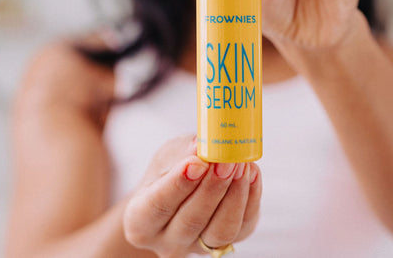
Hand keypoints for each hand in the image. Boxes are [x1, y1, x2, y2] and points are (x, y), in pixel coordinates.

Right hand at [123, 135, 260, 257]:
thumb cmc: (168, 170)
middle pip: (191, 221)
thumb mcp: (167, 155)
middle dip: (212, 188)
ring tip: (241, 165)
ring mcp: (197, 248)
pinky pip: (242, 227)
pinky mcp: (227, 244)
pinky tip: (252, 172)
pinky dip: (250, 199)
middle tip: (226, 161)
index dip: (179, 184)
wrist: (178, 190)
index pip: (157, 206)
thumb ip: (182, 152)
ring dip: (234, 195)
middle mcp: (166, 241)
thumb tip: (201, 145)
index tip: (197, 162)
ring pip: (219, 231)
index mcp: (139, 220)